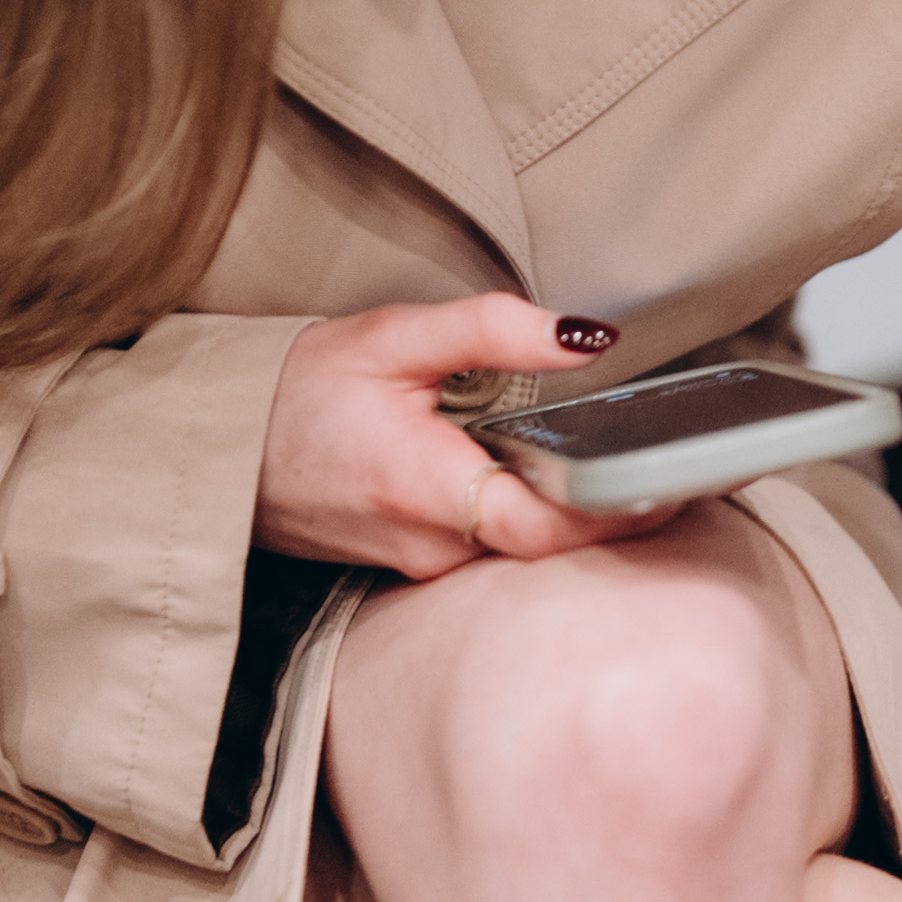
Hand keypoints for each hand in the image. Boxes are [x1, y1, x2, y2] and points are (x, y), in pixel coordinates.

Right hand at [253, 297, 655, 580]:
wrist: (223, 451)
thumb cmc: (297, 392)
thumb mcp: (394, 337)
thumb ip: (493, 329)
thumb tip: (586, 337)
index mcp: (426, 488)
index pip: (549, 525)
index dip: (620, 509)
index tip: (678, 478)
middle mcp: (431, 546)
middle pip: (551, 542)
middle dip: (611, 505)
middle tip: (677, 459)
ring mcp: (423, 569)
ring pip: (524, 549)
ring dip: (569, 509)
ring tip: (624, 461)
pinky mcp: (419, 571)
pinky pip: (494, 550)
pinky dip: (528, 516)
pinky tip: (549, 477)